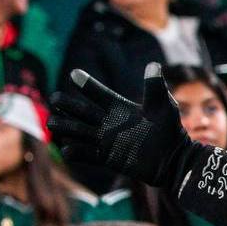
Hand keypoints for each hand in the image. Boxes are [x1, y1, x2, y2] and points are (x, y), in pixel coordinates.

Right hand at [47, 64, 191, 187]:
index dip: (86, 84)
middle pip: (81, 111)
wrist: (173, 159)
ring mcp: (105, 140)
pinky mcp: (106, 158)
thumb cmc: (170, 130)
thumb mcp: (163, 107)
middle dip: (67, 104)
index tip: (74, 74)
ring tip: (53, 123)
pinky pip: (86, 155)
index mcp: (119, 107)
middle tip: (56, 99)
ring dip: (65, 127)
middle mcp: (108, 122)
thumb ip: (155, 88)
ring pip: (77, 131)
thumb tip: (153, 65)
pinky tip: (68, 150)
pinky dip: (76, 153)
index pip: (98, 93)